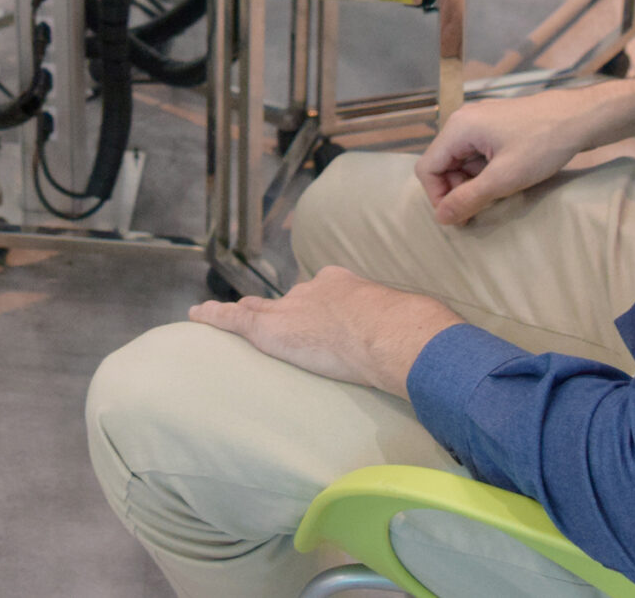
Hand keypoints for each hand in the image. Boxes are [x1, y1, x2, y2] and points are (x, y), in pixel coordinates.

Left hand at [187, 265, 460, 397]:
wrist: (394, 335)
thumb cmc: (413, 332)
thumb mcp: (412, 325)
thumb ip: (412, 333)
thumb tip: (441, 349)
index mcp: (346, 285)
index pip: (325, 292)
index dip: (322, 305)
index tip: (325, 315)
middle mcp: (314, 290)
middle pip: (292, 300)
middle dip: (287, 310)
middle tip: (284, 323)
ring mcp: (292, 308)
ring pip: (261, 309)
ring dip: (248, 315)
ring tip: (229, 317)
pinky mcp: (272, 329)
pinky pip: (234, 320)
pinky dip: (213, 317)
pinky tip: (193, 315)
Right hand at [415, 76, 634, 226]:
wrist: (579, 117)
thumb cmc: (542, 144)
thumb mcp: (505, 178)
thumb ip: (469, 199)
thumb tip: (440, 219)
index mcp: (458, 128)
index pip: (427, 169)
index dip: (438, 197)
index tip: (461, 216)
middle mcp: (463, 120)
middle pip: (442, 164)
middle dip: (457, 190)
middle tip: (483, 207)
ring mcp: (479, 121)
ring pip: (460, 160)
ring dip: (473, 182)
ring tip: (500, 192)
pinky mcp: (494, 125)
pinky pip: (476, 153)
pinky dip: (485, 171)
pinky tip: (507, 178)